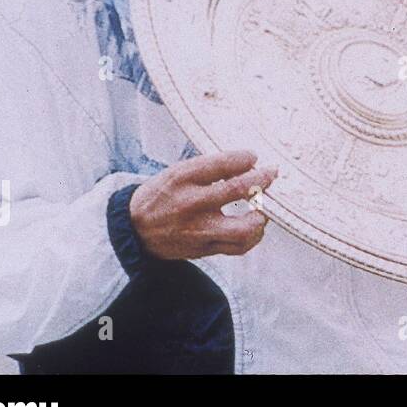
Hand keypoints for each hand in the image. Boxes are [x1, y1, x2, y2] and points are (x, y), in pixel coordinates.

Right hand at [129, 151, 277, 260]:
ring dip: (261, 215)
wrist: (135, 229)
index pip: (219, 163)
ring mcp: (198, 230)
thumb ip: (211, 168)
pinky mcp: (203, 250)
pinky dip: (252, 236)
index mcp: (181, 179)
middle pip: (234, 191)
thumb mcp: (179, 173)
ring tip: (264, 206)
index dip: (243, 158)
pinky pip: (238, 247)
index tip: (254, 156)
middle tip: (271, 174)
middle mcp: (190, 204)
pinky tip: (254, 225)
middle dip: (260, 180)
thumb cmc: (163, 195)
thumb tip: (250, 162)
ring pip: (242, 229)